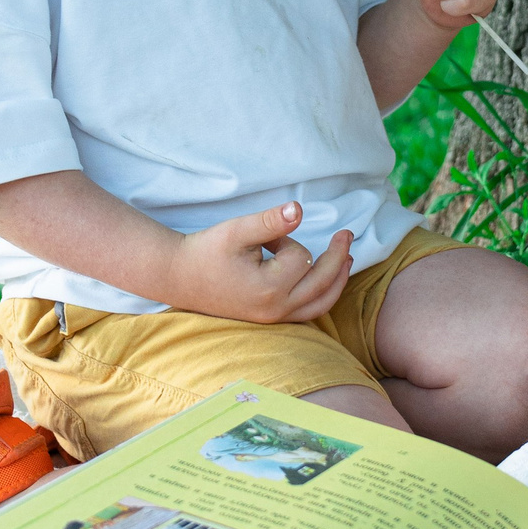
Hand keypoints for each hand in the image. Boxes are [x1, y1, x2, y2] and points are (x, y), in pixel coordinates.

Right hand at [167, 201, 352, 322]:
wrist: (178, 277)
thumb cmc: (206, 251)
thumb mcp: (237, 231)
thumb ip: (270, 221)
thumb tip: (299, 209)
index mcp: (269, 289)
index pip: (300, 257)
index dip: (287, 239)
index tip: (265, 237)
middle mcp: (276, 309)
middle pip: (322, 283)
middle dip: (338, 257)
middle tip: (347, 234)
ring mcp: (274, 318)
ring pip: (320, 304)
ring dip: (338, 280)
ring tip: (349, 258)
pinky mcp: (269, 319)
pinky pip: (308, 312)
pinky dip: (323, 295)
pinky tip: (328, 279)